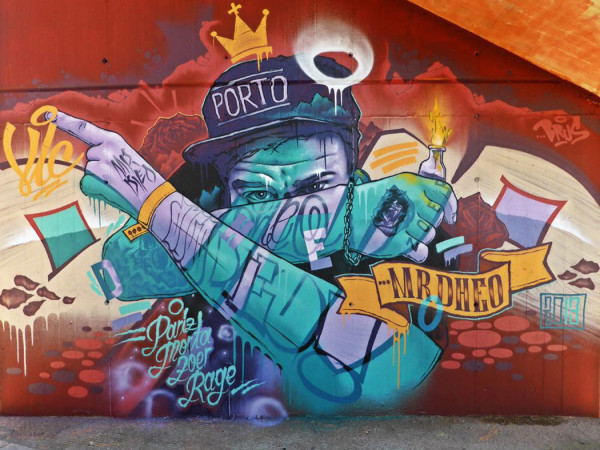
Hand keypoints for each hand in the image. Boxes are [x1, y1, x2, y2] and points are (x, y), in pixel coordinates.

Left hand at [48, 110, 164, 213]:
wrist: (154, 196)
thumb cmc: (141, 179)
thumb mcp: (127, 157)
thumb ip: (108, 152)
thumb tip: (90, 158)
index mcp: (113, 140)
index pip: (83, 128)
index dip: (64, 120)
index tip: (47, 114)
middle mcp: (106, 147)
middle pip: (88, 156)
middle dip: (97, 166)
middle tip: (117, 176)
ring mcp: (102, 161)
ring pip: (89, 171)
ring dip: (99, 179)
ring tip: (118, 184)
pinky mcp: (100, 176)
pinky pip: (89, 183)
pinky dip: (98, 189)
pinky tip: (113, 190)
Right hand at [349, 172, 456, 261]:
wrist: (343, 217)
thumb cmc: (367, 202)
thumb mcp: (392, 186)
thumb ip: (417, 192)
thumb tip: (441, 206)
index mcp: (410, 183)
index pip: (444, 193)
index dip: (450, 205)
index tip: (451, 216)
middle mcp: (411, 200)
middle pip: (437, 216)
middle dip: (429, 222)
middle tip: (412, 223)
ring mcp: (405, 222)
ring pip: (429, 234)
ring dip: (419, 236)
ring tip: (400, 231)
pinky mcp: (398, 243)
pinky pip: (421, 251)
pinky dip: (416, 251)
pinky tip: (405, 245)